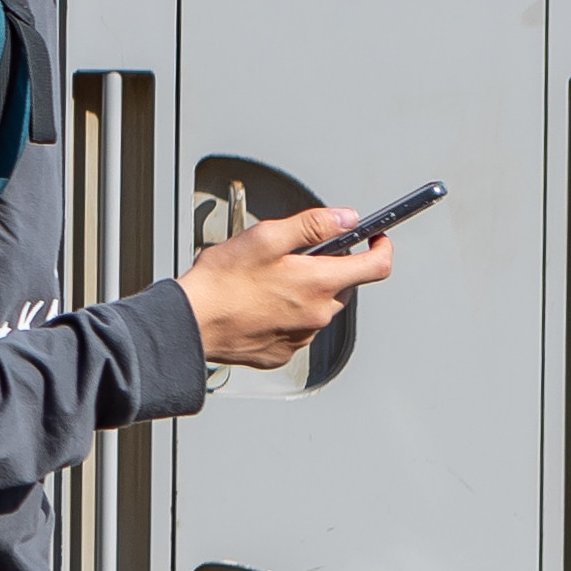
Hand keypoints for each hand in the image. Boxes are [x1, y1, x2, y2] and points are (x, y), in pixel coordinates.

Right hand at [178, 208, 386, 370]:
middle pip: (343, 285)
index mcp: (320, 282)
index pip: (376, 265)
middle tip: (290, 258)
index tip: (376, 238)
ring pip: (319, 307)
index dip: (381, 247)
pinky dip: (285, 315)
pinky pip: (297, 329)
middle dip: (327, 268)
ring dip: (304, 292)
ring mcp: (302, 336)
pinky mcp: (283, 351)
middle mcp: (318, 313)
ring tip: (264, 283)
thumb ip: (313, 224)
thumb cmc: (221, 283)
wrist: (189, 325)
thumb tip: (346, 218)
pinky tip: (257, 305)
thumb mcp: (266, 237)